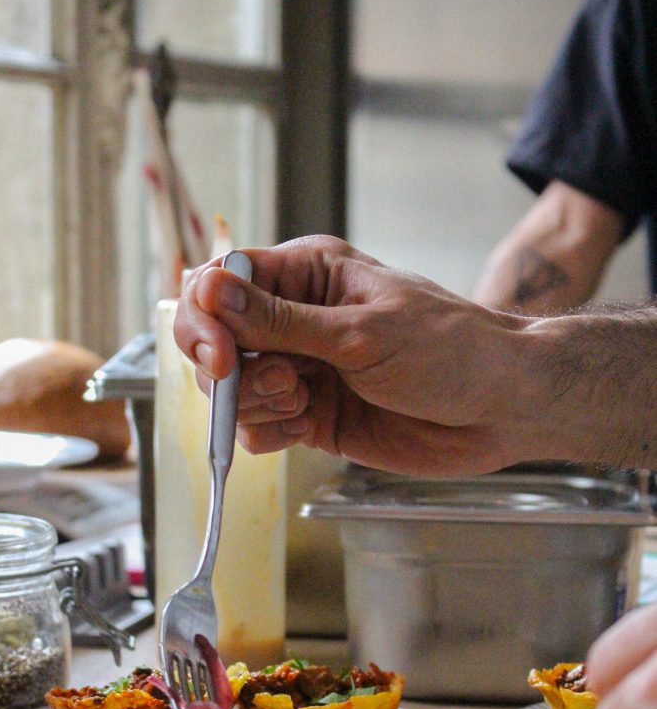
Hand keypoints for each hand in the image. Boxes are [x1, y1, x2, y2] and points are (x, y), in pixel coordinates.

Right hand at [174, 236, 531, 475]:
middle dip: (228, 369)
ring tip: (304, 400)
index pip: (220, 282)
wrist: (501, 409)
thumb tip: (211, 291)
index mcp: (307, 276)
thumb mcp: (363, 332)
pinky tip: (306, 424)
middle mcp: (295, 320)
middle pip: (215, 340)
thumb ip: (282, 321)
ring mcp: (302, 370)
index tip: (222, 356)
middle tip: (281, 382)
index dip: (207, 318)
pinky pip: (257, 427)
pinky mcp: (310, 416)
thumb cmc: (451, 351)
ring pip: (231, 389)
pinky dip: (268, 431)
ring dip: (254, 402)